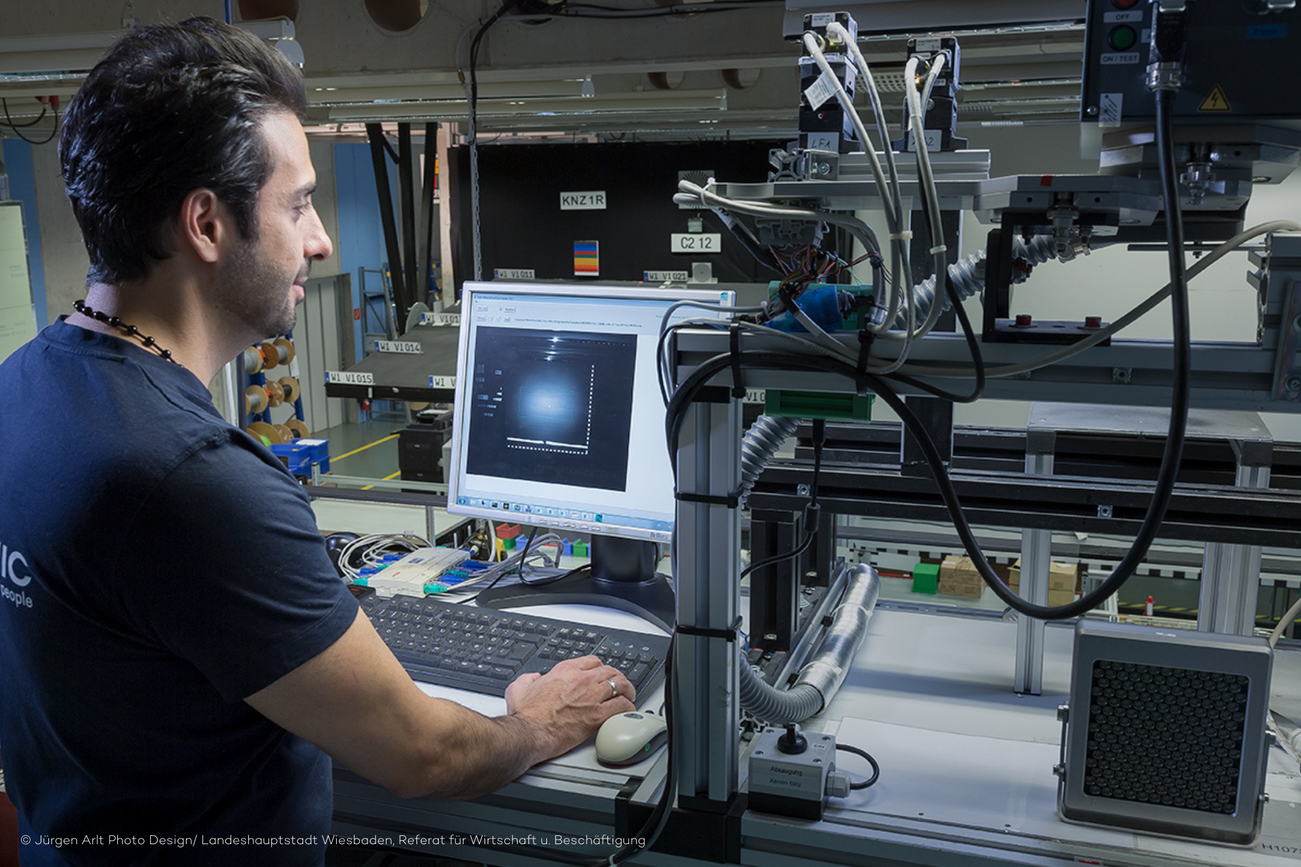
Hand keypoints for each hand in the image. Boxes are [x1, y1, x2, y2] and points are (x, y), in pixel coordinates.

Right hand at [504, 656, 635, 759]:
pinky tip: (627, 710)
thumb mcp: (519, 687)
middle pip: (610, 670)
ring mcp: (591, 696)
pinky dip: (628, 707)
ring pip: (620, 685)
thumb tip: (534, 678)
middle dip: (617, 677)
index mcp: (565, 671)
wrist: (529, 732)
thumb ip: (529, 678)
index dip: (600, 667)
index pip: (593, 661)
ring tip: (629, 695)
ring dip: (627, 690)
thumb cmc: (526, 715)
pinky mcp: (597, 715)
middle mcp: (581, 680)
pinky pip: (621, 706)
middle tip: (620, 684)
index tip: (602, 674)